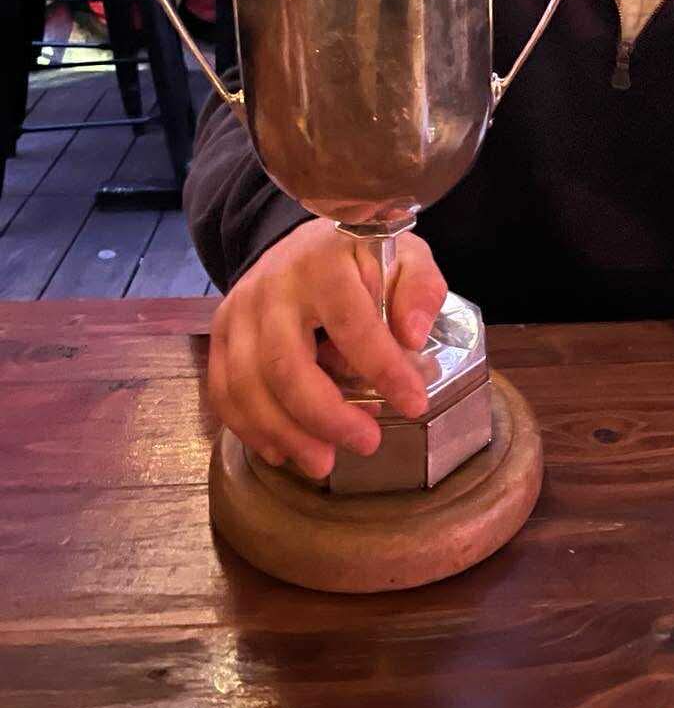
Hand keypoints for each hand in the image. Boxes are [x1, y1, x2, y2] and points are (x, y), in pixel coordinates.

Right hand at [208, 219, 447, 478]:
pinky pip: (224, 392)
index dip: (382, 368)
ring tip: (325, 463)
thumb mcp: (404, 256)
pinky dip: (251, 429)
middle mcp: (271, 287)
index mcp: (323, 263)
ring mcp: (239, 311)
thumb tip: (412, 336)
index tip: (414, 404)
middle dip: (326, 416)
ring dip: (287, 434)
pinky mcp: (220, 335)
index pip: (351, 322)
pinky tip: (283, 451)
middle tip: (367, 443)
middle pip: (286, 365)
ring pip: (248, 386)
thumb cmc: (360, 257)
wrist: (302, 244)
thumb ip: (419, 289)